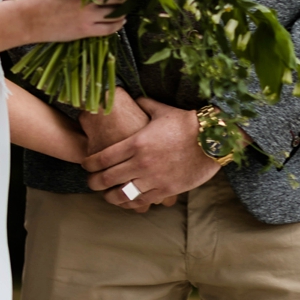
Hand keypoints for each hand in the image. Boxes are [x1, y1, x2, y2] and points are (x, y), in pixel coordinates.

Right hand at [19, 0, 126, 44]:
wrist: (31, 20)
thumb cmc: (44, 0)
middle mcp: (88, 0)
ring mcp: (88, 17)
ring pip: (115, 13)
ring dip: (124, 10)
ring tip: (127, 6)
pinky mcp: (86, 31)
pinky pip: (108, 29)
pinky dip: (117, 25)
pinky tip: (121, 21)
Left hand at [81, 97, 222, 209]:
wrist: (213, 139)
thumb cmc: (188, 123)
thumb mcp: (162, 110)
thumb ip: (143, 105)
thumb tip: (132, 97)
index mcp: (136, 143)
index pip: (103, 158)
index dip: (89, 164)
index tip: (85, 165)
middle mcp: (141, 163)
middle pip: (107, 178)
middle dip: (94, 182)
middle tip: (91, 182)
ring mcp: (153, 179)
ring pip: (122, 194)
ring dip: (110, 196)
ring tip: (106, 195)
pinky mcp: (166, 190)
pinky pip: (142, 201)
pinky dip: (131, 203)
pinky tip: (126, 201)